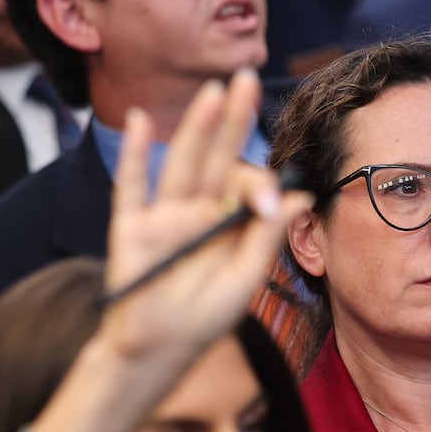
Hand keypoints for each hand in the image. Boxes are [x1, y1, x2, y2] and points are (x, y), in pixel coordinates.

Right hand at [99, 69, 309, 365]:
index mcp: (225, 225)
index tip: (272, 200)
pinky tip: (143, 121)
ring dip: (196, 128)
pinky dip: (135, 154)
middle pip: (216, 158)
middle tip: (248, 78)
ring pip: (182, 164)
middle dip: (232, 120)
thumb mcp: (243, 282)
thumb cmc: (202, 320)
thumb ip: (265, 238)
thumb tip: (300, 195)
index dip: (260, 185)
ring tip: (214, 92)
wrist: (155, 353)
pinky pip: (132, 186)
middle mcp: (194, 213)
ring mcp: (162, 217)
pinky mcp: (131, 229)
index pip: (245, 187)